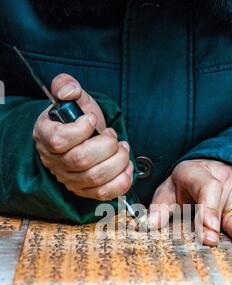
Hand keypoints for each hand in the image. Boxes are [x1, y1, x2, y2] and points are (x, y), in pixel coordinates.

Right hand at [33, 73, 133, 200]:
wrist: (83, 137)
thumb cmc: (76, 119)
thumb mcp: (72, 98)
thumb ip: (66, 86)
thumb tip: (68, 91)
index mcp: (46, 136)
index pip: (59, 140)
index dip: (80, 129)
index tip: (92, 119)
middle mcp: (56, 162)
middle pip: (81, 160)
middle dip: (106, 145)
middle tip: (113, 136)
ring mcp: (71, 179)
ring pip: (95, 177)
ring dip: (118, 161)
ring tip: (123, 148)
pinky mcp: (86, 191)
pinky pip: (104, 193)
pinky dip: (121, 181)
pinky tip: (127, 167)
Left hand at [149, 159, 231, 246]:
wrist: (211, 167)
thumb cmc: (185, 184)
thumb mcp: (167, 190)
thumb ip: (159, 208)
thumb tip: (149, 226)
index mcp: (197, 173)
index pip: (206, 188)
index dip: (207, 209)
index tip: (206, 228)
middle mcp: (222, 179)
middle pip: (223, 203)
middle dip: (219, 223)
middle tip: (214, 240)